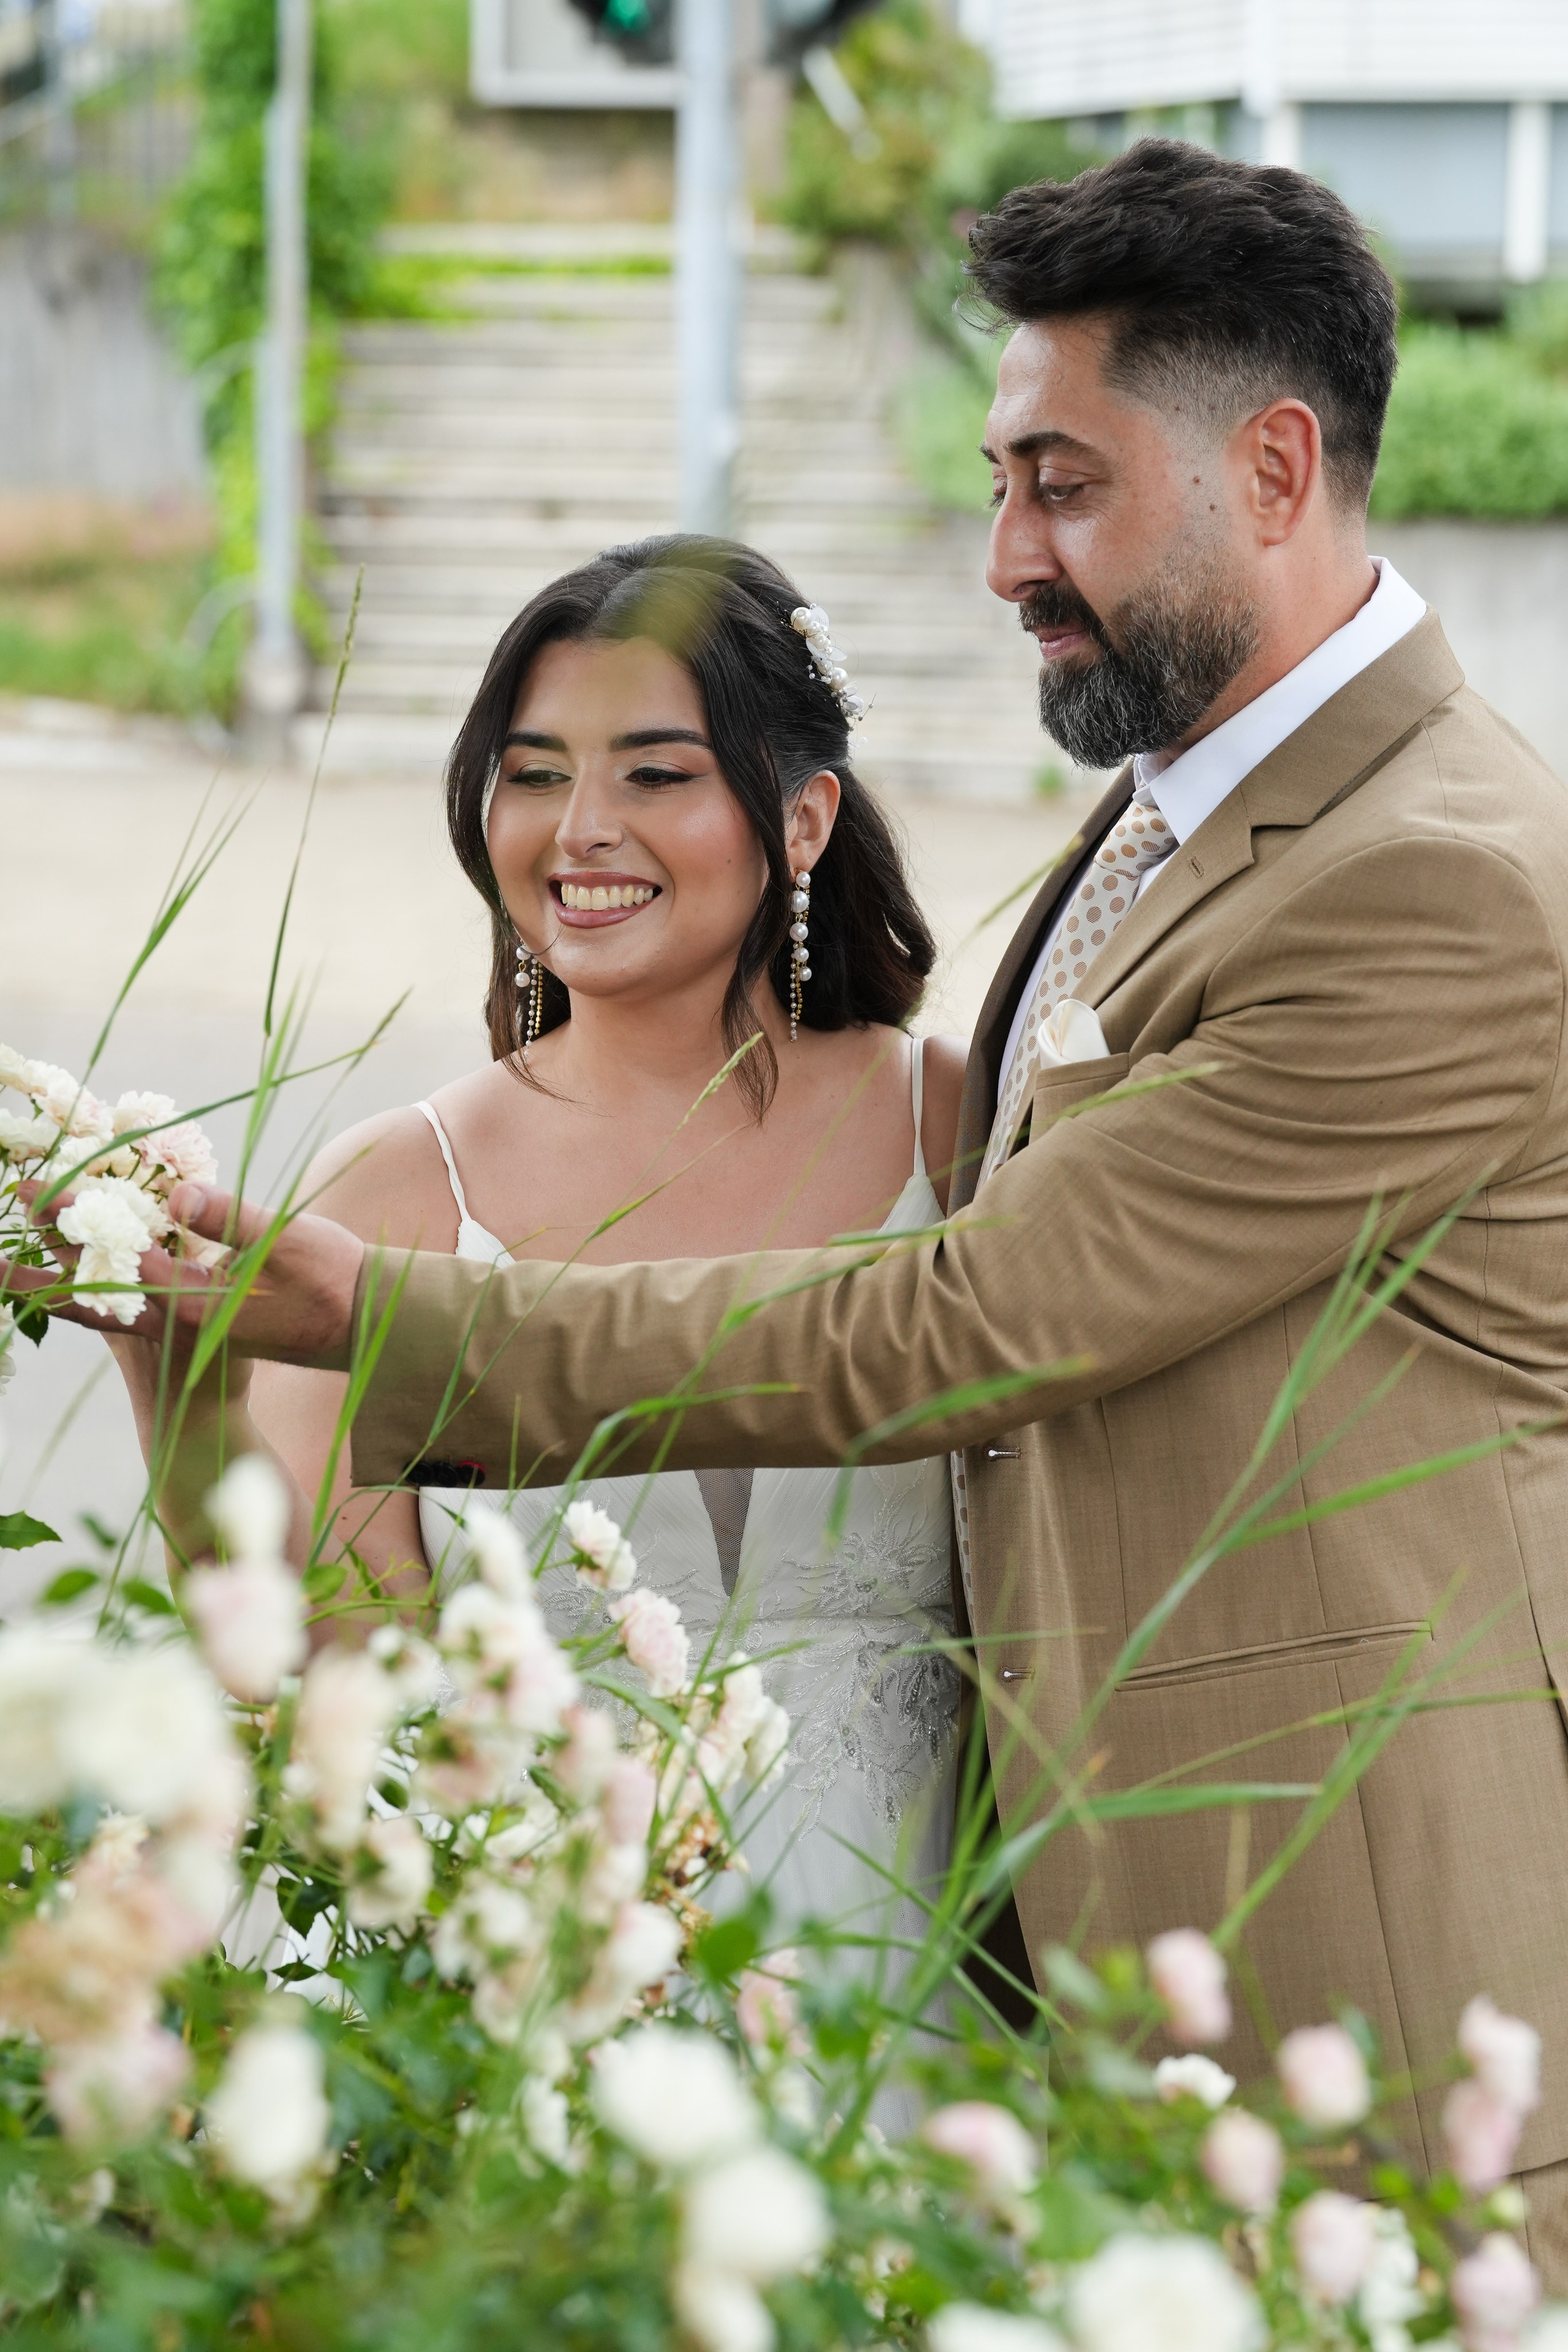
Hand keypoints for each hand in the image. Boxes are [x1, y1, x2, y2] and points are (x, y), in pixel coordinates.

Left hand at [4, 1183, 362, 1370]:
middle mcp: (178, 1320)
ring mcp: (179, 1328)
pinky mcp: (186, 1328)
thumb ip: (231, 1217)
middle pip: (95, 1282)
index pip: (118, 1255)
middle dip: (51, 1245)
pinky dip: (102, 1277)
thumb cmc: (328, 1289)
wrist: (352, 1333)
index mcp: (196, 1303)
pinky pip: (127, 1302)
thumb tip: (179, 1194)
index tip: (38, 1190)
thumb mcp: (287, 1246)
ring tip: (32, 1237)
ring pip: (105, 1297)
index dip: (76, 1218)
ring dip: (67, 1265)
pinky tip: (92, 1254)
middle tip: (17, 1202)